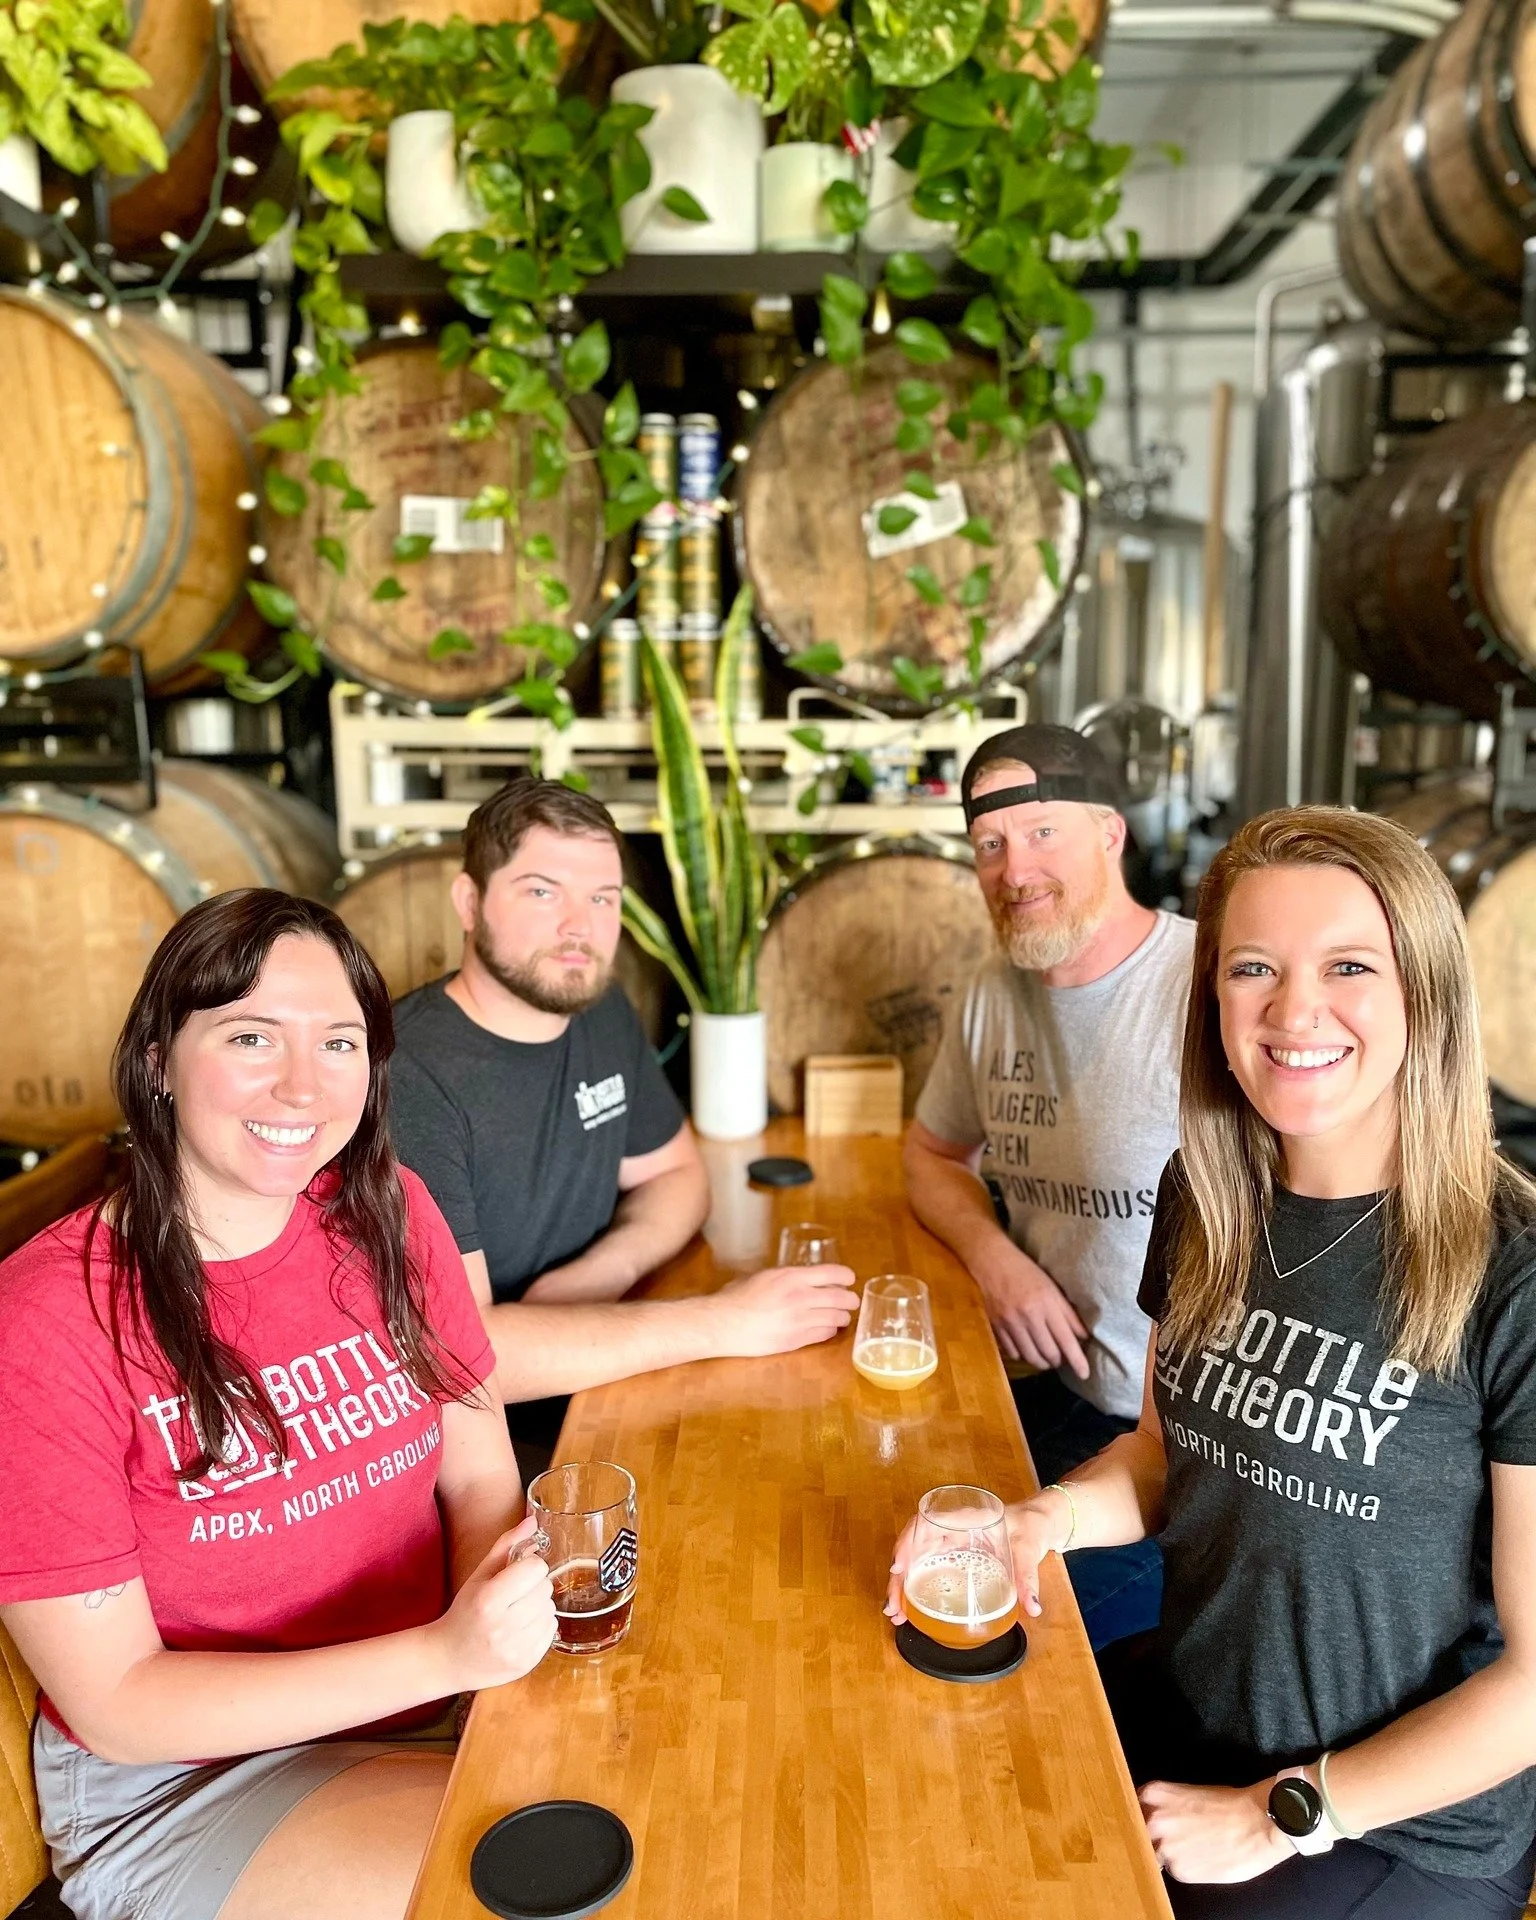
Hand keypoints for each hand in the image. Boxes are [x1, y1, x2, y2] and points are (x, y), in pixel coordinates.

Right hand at [433, 1515, 556, 1690]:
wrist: (449, 1659)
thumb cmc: (465, 1611)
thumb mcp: (479, 1575)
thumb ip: (506, 1545)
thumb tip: (533, 1522)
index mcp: (488, 1600)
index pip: (535, 1568)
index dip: (529, 1566)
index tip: (517, 1573)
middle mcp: (503, 1626)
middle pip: (545, 1588)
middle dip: (534, 1586)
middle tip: (515, 1595)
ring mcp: (515, 1648)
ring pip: (551, 1609)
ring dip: (539, 1606)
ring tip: (517, 1612)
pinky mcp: (526, 1664)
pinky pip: (552, 1630)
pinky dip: (540, 1625)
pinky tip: (521, 1629)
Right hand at [710, 1263, 860, 1358]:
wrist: (724, 1323)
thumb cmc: (737, 1297)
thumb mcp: (764, 1276)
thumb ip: (787, 1277)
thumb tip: (803, 1279)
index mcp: (792, 1277)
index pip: (832, 1273)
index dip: (846, 1276)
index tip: (850, 1279)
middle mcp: (800, 1297)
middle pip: (840, 1298)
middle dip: (850, 1300)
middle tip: (851, 1301)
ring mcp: (799, 1321)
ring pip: (836, 1319)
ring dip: (842, 1317)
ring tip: (841, 1317)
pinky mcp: (796, 1341)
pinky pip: (823, 1335)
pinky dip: (829, 1330)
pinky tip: (827, 1328)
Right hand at [884, 1490, 1068, 1624]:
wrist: (1036, 1524)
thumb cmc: (1028, 1528)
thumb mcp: (1028, 1551)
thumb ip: (1027, 1579)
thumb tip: (1032, 1608)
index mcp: (966, 1518)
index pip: (928, 1523)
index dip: (908, 1543)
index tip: (899, 1569)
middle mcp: (951, 1526)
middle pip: (913, 1543)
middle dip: (898, 1574)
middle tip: (893, 1605)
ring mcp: (949, 1539)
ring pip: (915, 1556)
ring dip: (901, 1581)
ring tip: (895, 1611)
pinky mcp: (951, 1551)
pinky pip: (925, 1563)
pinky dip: (913, 1582)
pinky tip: (908, 1604)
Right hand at [976, 1245, 1089, 1378]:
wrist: (993, 1262)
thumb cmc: (1027, 1272)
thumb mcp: (1052, 1288)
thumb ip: (1068, 1314)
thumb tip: (1083, 1337)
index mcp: (1047, 1304)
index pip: (1066, 1339)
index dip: (1077, 1360)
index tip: (1085, 1374)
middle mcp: (1029, 1316)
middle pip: (1049, 1353)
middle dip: (1058, 1361)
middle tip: (1061, 1358)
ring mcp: (1011, 1323)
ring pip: (1031, 1356)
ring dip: (1042, 1362)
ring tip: (1046, 1359)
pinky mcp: (997, 1327)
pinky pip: (1013, 1352)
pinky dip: (1023, 1355)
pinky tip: (1027, 1349)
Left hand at [1139, 1779, 1294, 1883]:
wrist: (1258, 1823)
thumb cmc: (1231, 1805)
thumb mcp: (1188, 1793)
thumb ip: (1165, 1806)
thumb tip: (1154, 1818)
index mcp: (1155, 1794)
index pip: (1131, 1807)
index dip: (1139, 1816)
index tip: (1142, 1822)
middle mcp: (1154, 1820)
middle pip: (1137, 1832)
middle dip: (1149, 1836)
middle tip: (1169, 1837)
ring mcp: (1165, 1847)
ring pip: (1152, 1854)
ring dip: (1166, 1854)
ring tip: (1190, 1848)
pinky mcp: (1180, 1870)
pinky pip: (1173, 1871)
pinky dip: (1185, 1867)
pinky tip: (1202, 1858)